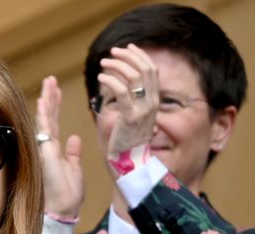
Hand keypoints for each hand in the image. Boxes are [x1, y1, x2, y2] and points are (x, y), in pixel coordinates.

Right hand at [36, 76, 84, 218]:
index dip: (55, 106)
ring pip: (45, 120)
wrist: (62, 211)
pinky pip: (43, 130)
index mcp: (54, 151)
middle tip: (51, 79)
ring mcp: (44, 150)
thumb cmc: (67, 196)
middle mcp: (47, 148)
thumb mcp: (75, 170)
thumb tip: (76, 137)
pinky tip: (43, 100)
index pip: (53, 123)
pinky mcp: (44, 154)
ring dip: (47, 100)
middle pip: (48, 117)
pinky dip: (43, 115)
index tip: (56, 91)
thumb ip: (74, 153)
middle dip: (50, 97)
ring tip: (49, 82)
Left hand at [98, 44, 159, 159]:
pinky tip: (101, 78)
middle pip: (145, 69)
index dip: (140, 56)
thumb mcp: (131, 116)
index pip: (151, 70)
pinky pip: (122, 92)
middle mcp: (152, 103)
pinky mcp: (130, 118)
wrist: (130, 165)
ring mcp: (143, 110)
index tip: (127, 47)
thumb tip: (118, 83)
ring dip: (117, 66)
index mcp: (154, 101)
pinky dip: (111, 81)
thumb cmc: (125, 142)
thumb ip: (129, 100)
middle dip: (128, 56)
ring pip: (134, 77)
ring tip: (103, 64)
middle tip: (112, 52)